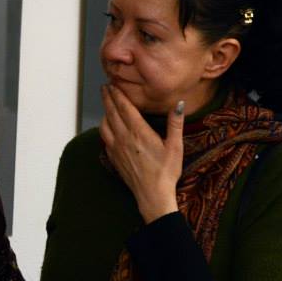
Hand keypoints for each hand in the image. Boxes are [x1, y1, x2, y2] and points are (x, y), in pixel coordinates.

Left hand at [99, 84, 183, 222]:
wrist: (152, 196)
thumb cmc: (166, 172)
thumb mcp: (175, 147)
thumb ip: (175, 124)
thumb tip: (178, 104)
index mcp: (139, 133)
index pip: (125, 108)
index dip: (118, 95)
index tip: (113, 84)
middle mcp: (124, 138)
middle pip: (112, 113)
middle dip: (108, 98)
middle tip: (105, 87)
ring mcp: (117, 149)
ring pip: (105, 125)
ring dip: (104, 112)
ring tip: (106, 104)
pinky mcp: (114, 158)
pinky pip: (104, 138)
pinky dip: (104, 128)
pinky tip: (106, 126)